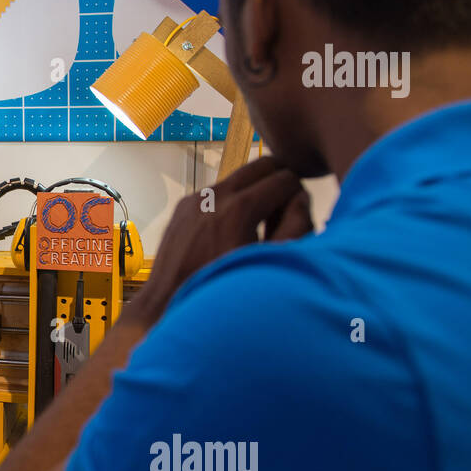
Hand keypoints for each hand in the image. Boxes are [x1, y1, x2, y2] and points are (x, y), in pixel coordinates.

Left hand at [131, 156, 312, 325]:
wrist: (169, 305)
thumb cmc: (224, 292)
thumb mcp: (270, 263)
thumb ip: (296, 226)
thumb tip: (302, 198)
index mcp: (239, 209)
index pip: (287, 178)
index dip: (299, 197)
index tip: (294, 220)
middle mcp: (214, 196)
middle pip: (264, 165)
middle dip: (280, 182)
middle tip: (282, 213)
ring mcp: (195, 199)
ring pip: (240, 178)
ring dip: (256, 193)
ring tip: (256, 230)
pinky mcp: (183, 206)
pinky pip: (217, 193)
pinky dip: (232, 204)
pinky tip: (230, 235)